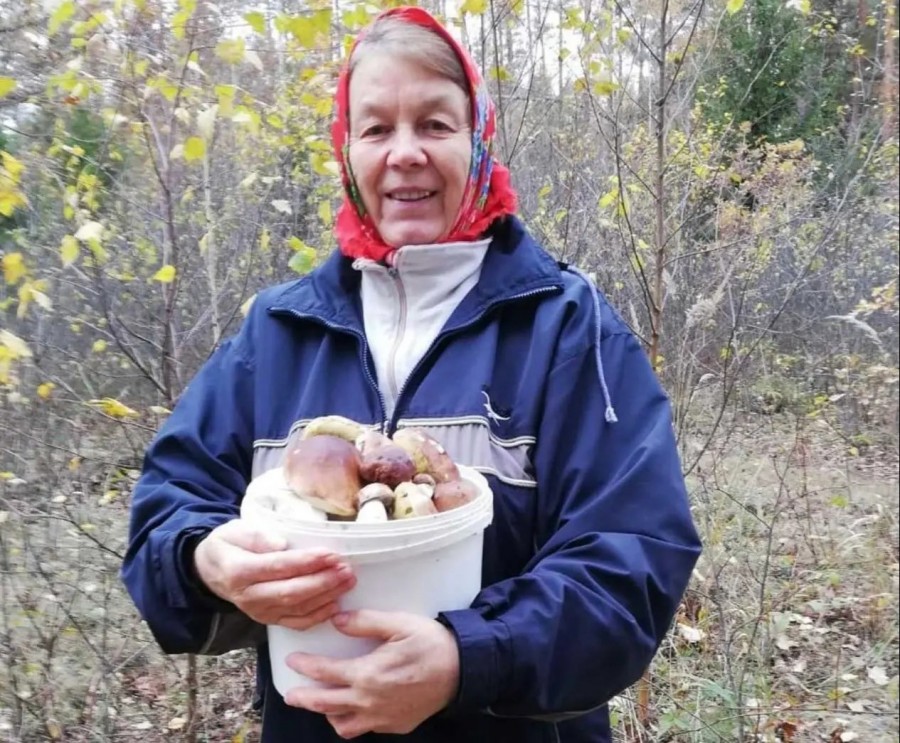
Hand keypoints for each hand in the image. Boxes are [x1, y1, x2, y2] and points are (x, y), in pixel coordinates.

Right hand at [192, 519, 355, 628]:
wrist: (211, 571)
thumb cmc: (229, 545)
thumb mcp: (235, 531)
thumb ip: (257, 536)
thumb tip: (282, 544)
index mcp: (239, 571)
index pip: (278, 567)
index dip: (306, 562)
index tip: (331, 554)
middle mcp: (249, 596)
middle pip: (291, 592)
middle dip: (323, 581)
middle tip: (346, 569)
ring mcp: (259, 612)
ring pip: (297, 608)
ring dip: (326, 596)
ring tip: (348, 581)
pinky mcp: (269, 620)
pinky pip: (296, 623)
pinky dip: (318, 616)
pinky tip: (337, 604)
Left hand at [284, 610, 459, 738]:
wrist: (463, 670)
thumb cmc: (430, 643)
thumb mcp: (399, 624)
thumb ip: (365, 622)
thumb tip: (337, 620)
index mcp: (368, 674)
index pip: (326, 672)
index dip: (306, 666)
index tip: (293, 660)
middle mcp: (370, 701)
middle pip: (325, 704)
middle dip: (303, 698)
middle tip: (290, 694)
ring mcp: (383, 717)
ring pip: (343, 724)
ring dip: (329, 713)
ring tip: (324, 702)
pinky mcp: (396, 725)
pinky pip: (365, 728)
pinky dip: (353, 720)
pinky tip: (354, 708)